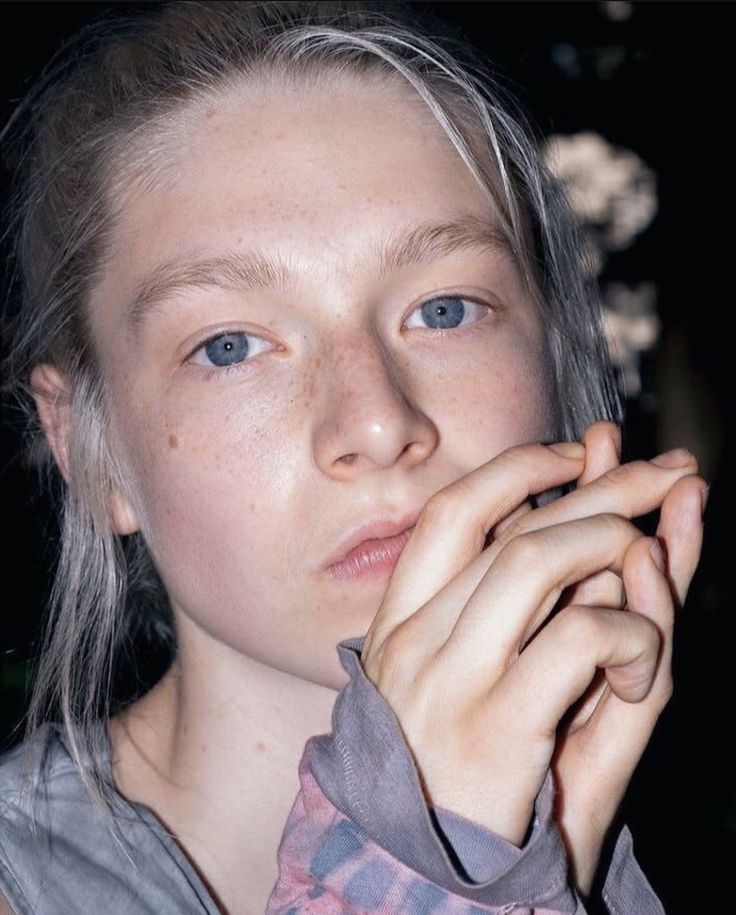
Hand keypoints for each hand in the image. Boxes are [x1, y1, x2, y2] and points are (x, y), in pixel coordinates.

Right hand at [360, 435, 702, 856]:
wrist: (426, 885)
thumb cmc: (472, 781)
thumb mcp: (499, 685)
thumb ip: (539, 608)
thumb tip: (595, 531)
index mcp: (402, 623)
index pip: (455, 511)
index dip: (520, 467)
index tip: (582, 451)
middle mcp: (415, 640)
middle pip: (515, 528)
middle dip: (605, 485)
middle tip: (671, 470)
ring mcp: (449, 680)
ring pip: (539, 561)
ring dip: (616, 545)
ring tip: (653, 565)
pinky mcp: (497, 726)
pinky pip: (581, 637)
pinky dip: (632, 636)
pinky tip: (640, 671)